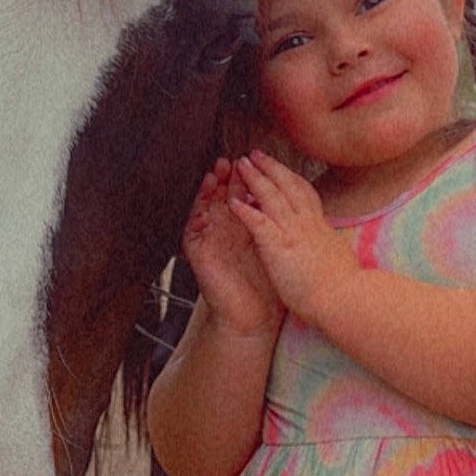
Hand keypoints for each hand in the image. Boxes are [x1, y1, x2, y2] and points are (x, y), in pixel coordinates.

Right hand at [182, 159, 283, 337]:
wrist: (256, 315)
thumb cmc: (267, 282)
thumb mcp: (273, 243)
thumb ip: (272, 219)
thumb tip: (286, 189)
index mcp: (243, 222)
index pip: (240, 191)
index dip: (244, 176)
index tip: (251, 160)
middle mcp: (224, 227)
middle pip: (219, 194)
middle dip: (223, 177)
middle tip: (227, 162)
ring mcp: (209, 239)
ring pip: (201, 207)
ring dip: (204, 192)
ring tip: (211, 176)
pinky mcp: (198, 254)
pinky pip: (189, 231)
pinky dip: (193, 218)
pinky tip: (200, 208)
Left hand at [229, 150, 353, 321]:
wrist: (345, 300)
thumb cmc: (344, 287)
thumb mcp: (338, 257)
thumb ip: (329, 246)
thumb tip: (332, 245)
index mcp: (320, 227)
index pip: (304, 193)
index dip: (290, 178)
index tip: (280, 168)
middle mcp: (308, 223)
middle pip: (288, 185)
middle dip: (270, 167)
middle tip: (255, 154)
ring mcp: (293, 232)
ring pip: (272, 196)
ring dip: (255, 178)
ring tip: (240, 165)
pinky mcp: (279, 247)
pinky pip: (259, 222)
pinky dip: (245, 210)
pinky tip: (232, 202)